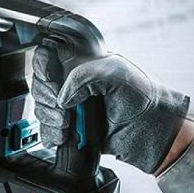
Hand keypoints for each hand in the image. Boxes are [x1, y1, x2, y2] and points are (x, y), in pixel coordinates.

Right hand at [32, 45, 189, 174]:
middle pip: (39, 86)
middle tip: (64, 109)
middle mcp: (73, 84)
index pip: (47, 57)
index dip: (44, 68)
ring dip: (50, 119)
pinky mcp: (71, 129)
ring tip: (68, 124)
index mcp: (82, 64)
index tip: (53, 81)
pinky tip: (65, 135)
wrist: (153, 131)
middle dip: (47, 99)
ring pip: (40, 110)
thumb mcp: (117, 73)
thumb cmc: (144, 97)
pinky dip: (51, 135)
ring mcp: (71, 107)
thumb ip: (85, 76)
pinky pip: (47, 131)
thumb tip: (62, 97)